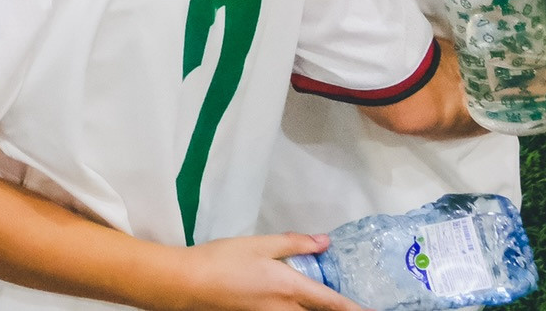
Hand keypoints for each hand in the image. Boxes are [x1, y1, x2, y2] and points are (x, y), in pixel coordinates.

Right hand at [177, 233, 363, 310]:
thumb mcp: (258, 244)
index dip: (357, 310)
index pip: (334, 304)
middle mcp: (286, 310)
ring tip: (322, 301)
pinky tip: (294, 302)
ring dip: (316, 309)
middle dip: (337, 309)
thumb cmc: (223, 259)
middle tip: (349, 303)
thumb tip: (324, 241)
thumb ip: (294, 243)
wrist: (188, 283)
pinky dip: (297, 310)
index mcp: (290, 288)